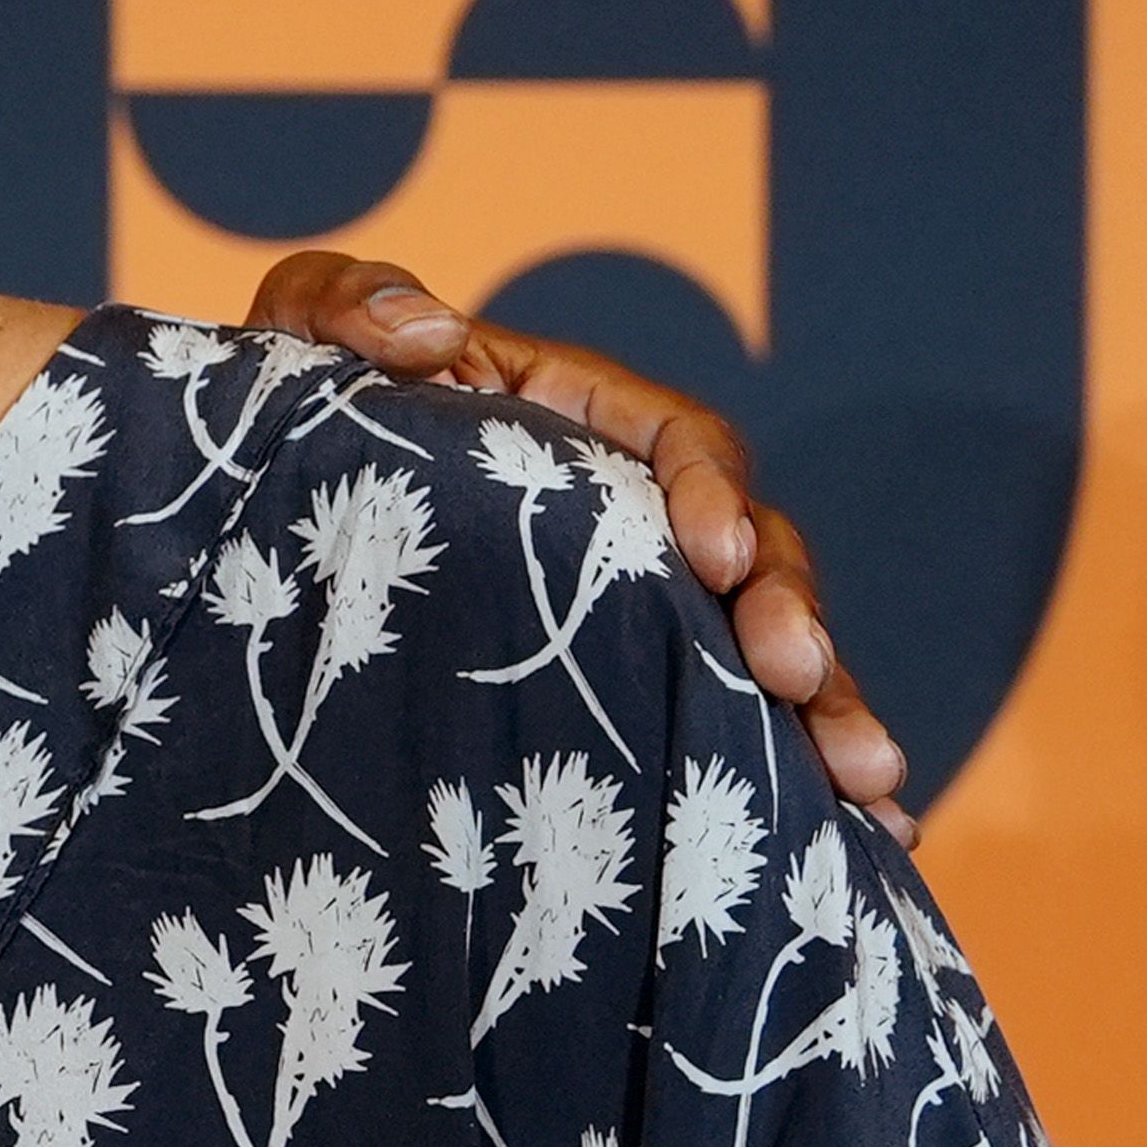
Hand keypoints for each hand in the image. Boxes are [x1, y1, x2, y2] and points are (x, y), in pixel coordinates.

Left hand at [240, 251, 912, 835]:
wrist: (275, 510)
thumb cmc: (305, 406)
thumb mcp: (304, 334)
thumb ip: (350, 309)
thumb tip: (430, 336)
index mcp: (580, 417)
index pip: (681, 441)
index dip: (709, 491)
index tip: (707, 554)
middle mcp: (638, 511)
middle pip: (753, 553)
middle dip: (792, 617)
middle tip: (803, 682)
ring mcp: (643, 602)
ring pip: (765, 650)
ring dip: (826, 710)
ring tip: (870, 788)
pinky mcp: (630, 681)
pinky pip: (728, 723)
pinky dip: (794, 774)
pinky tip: (861, 837)